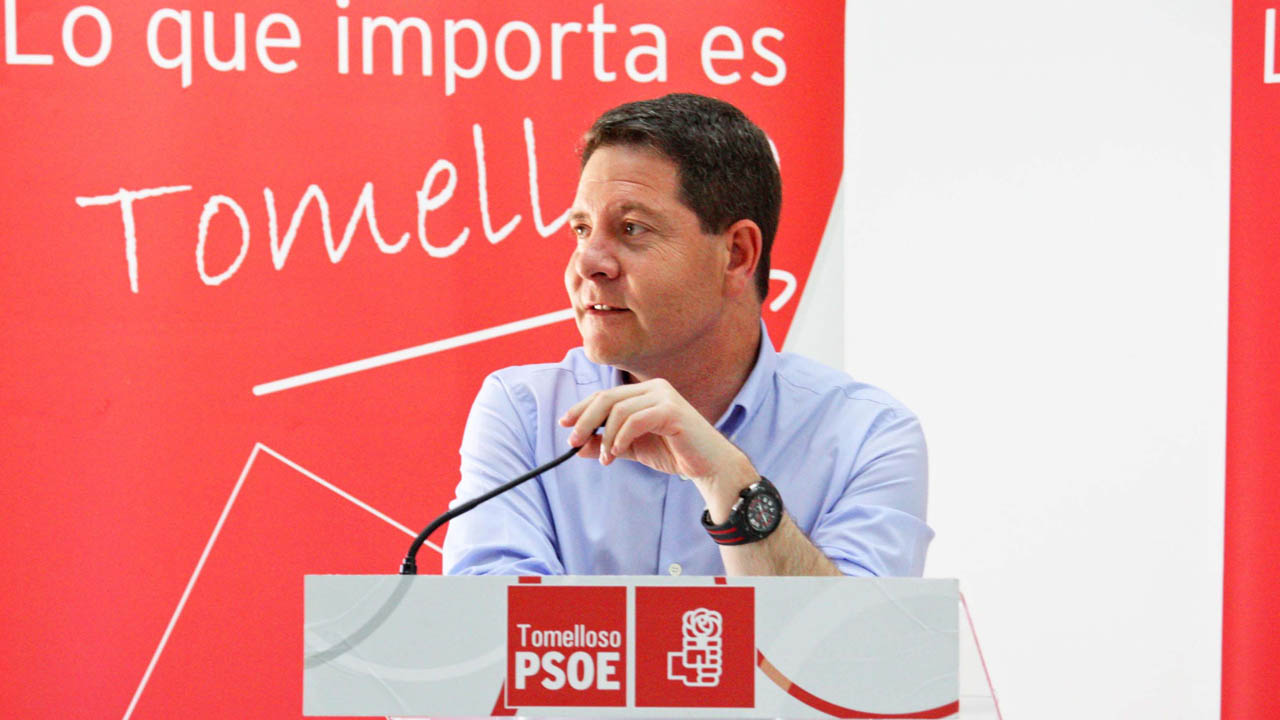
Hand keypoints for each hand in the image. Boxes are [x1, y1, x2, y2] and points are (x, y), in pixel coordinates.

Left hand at [558, 378, 754, 489]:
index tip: (565, 424)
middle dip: (585, 420)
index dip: (582, 408)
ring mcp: (664, 397)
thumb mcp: (633, 449)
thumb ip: (607, 444)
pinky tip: (616, 453)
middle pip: (607, 398)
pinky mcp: (671, 411)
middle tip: (572, 442)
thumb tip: (577, 447)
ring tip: (606, 459)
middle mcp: (654, 388)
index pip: (606, 394)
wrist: (709, 466)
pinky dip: (620, 437)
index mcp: (646, 391)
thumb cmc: (675, 453)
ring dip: (605, 437)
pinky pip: (635, 420)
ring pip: (619, 410)